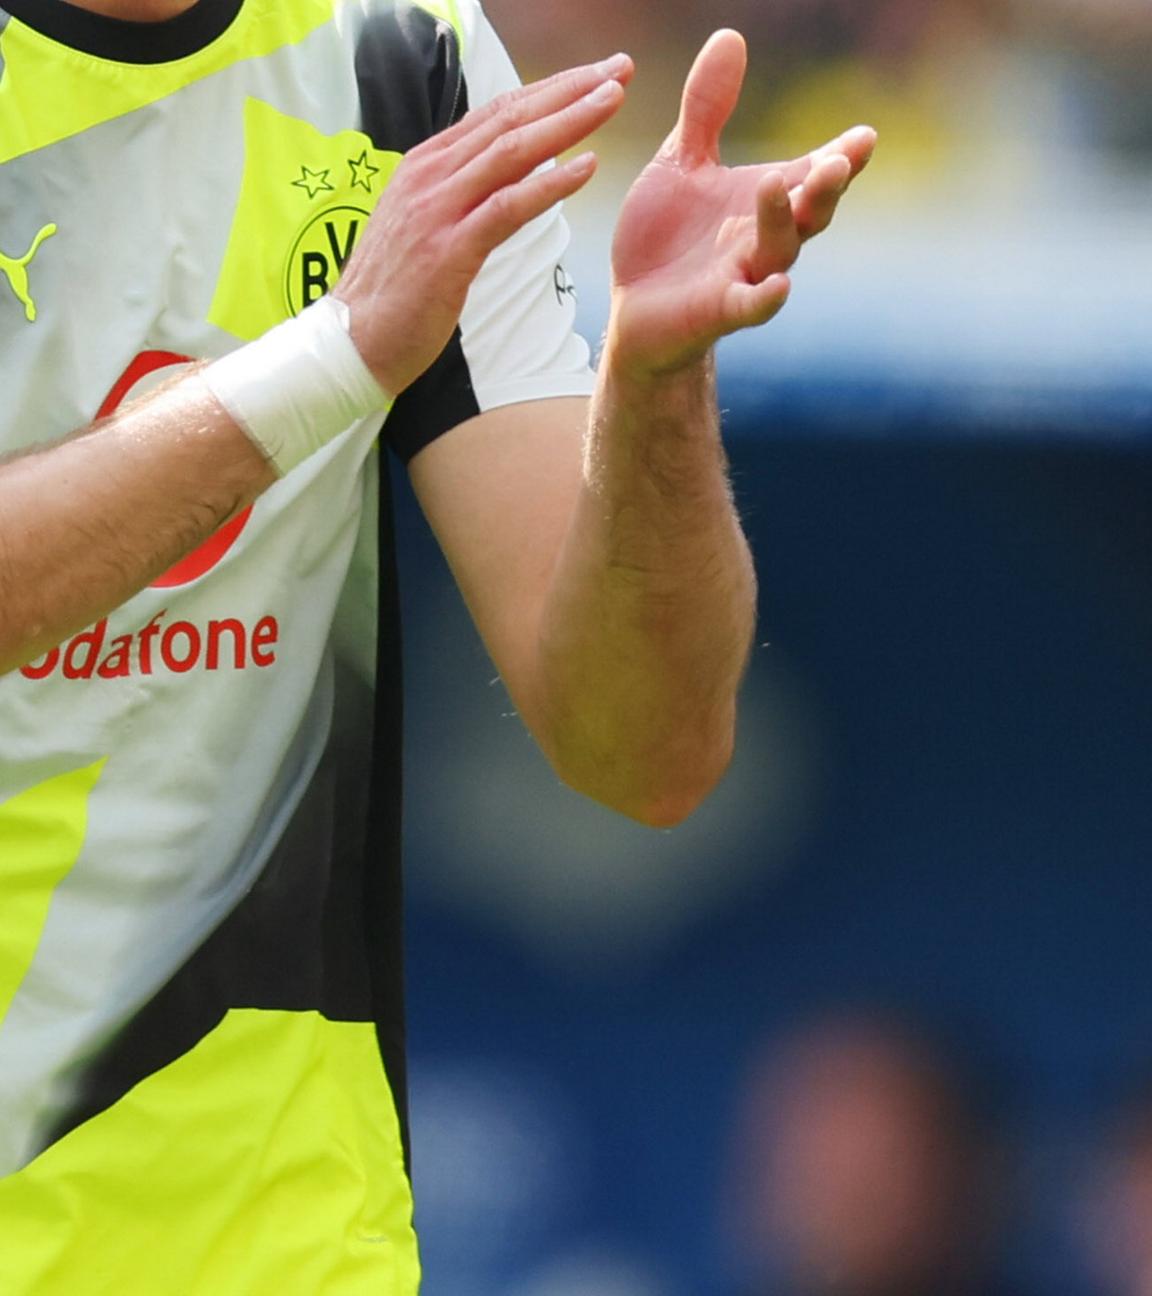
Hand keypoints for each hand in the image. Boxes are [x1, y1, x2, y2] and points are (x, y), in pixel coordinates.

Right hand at [334, 54, 633, 395]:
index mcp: (425, 166)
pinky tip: (586, 167)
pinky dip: (550, 185)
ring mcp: (438, 210)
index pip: (495, 114)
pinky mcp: (449, 251)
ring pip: (512, 151)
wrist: (351, 341)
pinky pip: (508, 208)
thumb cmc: (393, 294)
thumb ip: (456, 195)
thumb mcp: (422, 227)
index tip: (594, 75)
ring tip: (612, 99)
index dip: (548, 90)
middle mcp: (430, 176)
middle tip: (617, 69)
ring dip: (568, 122)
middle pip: (509, 118)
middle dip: (569, 89)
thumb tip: (497, 178)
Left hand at [607, 30, 875, 378]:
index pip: (811, 173)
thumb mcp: (682, 163)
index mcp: (764, 199)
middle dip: (825, 188)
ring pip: (779, 250)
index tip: (864, 136)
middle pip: (809, 212)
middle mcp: (764, 237)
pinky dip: (765, 298)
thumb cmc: (666, 239)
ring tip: (778, 187)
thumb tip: (731, 36)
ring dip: (783, 221)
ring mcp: (745, 275)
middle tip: (837, 161)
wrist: (635, 309)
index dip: (842, 157)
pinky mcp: (719, 310)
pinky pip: (749, 306)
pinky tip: (779, 286)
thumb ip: (707, 109)